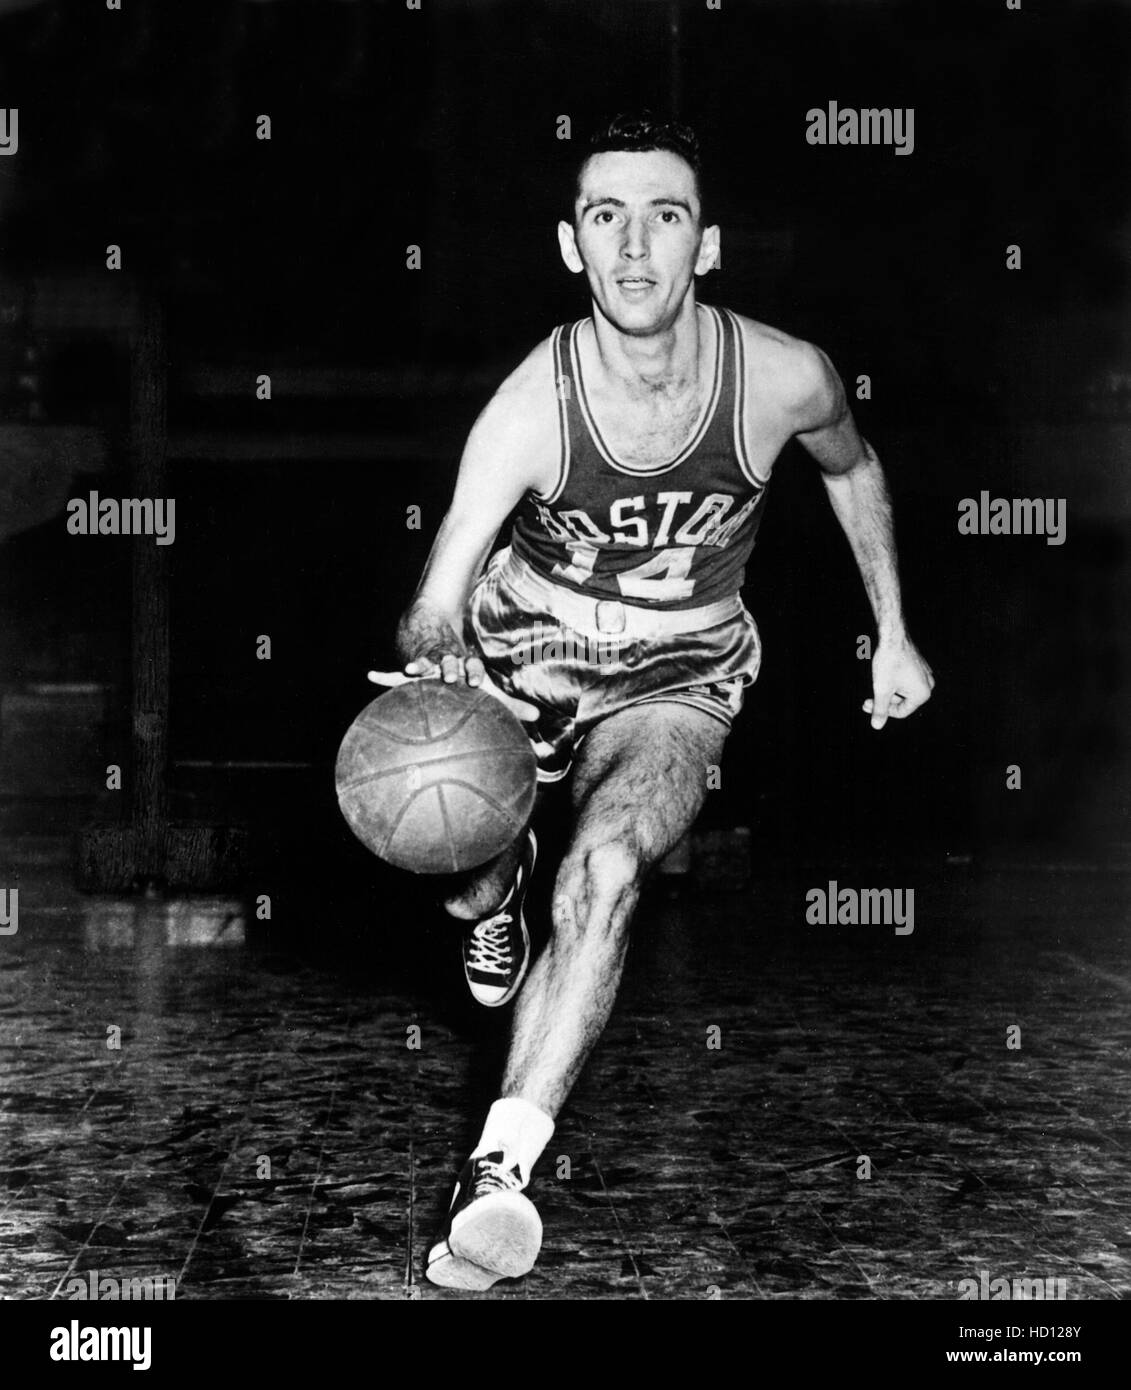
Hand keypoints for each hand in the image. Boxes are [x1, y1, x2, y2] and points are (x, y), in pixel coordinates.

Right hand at [366, 660, 539, 723]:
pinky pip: (396, 675)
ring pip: (424, 663)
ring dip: (419, 665)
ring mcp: (429, 666)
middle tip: (449, 675)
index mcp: (467, 668)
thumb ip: (511, 705)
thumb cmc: (467, 678)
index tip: (475, 681)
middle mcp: (448, 663)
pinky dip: (384, 676)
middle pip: (449, 662)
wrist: (441, 647)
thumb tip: (537, 717)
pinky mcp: (412, 672)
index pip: (473, 668)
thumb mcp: (488, 691)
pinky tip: (370, 675)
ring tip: (411, 668)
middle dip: (448, 667)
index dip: (474, 673)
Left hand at [864, 637, 934, 729]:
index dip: (882, 711)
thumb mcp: (882, 689)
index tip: (866, 705)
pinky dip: (893, 681)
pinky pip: (906, 680)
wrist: (894, 636)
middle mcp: (928, 686)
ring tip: (875, 685)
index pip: (901, 712)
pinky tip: (882, 675)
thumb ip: (880, 709)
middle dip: (884, 701)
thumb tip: (877, 726)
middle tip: (866, 700)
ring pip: (903, 691)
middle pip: (902, 702)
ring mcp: (925, 675)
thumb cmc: (889, 662)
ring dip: (887, 691)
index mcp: (922, 694)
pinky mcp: (919, 666)